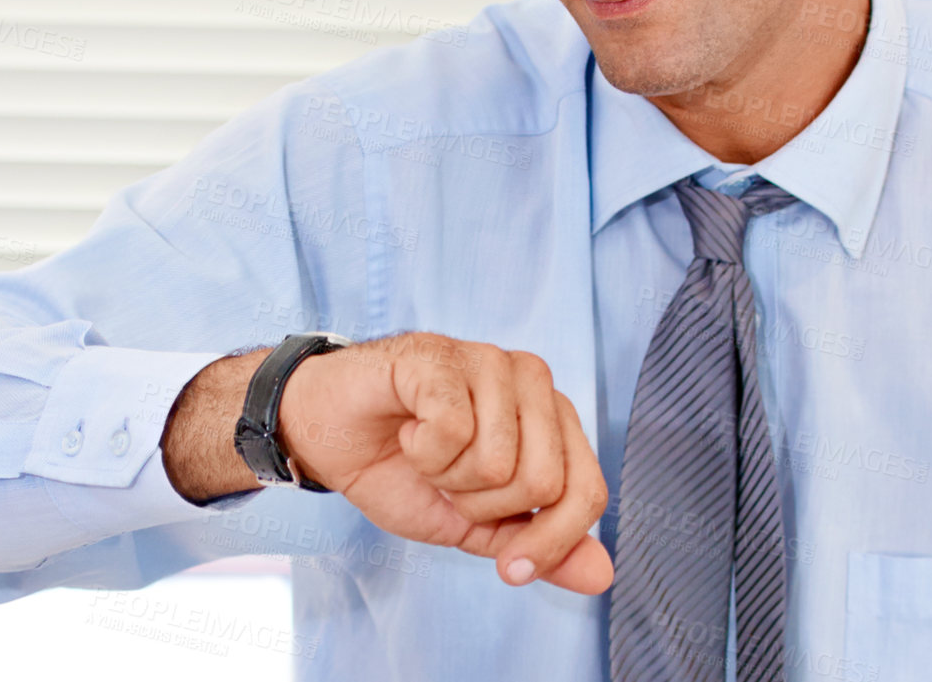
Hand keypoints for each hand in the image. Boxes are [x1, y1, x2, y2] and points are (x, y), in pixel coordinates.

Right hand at [276, 331, 611, 593]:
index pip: (587, 491)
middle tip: (447, 481)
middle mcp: (532, 380)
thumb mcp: (476, 524)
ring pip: (499, 462)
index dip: (550, 543)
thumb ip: (540, 544)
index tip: (508, 568)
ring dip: (448, 477)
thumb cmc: (401, 470)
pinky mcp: (442, 356)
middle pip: (543, 482)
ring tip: (425, 452)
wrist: (328, 437)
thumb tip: (602, 575)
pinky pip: (454, 431)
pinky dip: (422, 451)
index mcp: (553, 418)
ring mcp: (489, 361)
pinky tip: (408, 429)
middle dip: (482, 506)